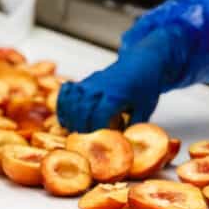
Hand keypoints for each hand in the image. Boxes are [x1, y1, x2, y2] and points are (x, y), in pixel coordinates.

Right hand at [56, 30, 173, 131]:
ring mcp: (89, 84)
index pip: (99, 115)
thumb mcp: (145, 109)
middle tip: (87, 141)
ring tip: (75, 131)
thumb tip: (124, 145)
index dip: (97, 130)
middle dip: (82, 128)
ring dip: (71, 119)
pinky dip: (63, 106)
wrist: (141, 64)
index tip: (100, 139)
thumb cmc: (145, 87)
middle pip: (82, 111)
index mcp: (116, 95)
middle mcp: (99, 88)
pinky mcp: (83, 83)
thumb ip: (133, 127)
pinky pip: (66, 94)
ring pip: (71, 102)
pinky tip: (66, 119)